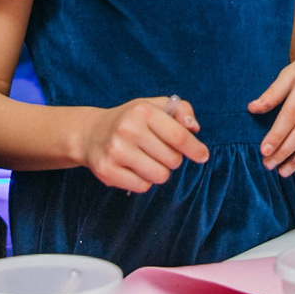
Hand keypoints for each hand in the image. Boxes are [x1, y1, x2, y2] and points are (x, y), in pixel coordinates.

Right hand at [74, 96, 207, 192]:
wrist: (92, 133)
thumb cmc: (132, 120)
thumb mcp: (155, 106)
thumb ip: (181, 111)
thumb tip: (194, 128)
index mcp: (143, 111)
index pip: (178, 136)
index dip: (195, 148)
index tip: (203, 156)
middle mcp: (128, 129)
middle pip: (173, 160)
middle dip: (173, 158)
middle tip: (159, 151)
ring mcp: (116, 151)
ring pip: (159, 176)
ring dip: (160, 171)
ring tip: (148, 160)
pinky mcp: (107, 171)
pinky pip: (143, 186)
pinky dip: (144, 180)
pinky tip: (134, 168)